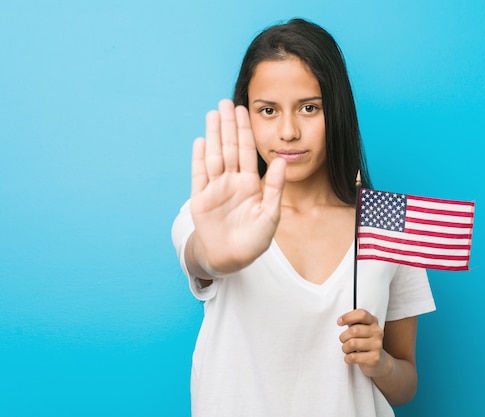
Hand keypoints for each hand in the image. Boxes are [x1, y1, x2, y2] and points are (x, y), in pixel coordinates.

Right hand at [190, 99, 285, 273]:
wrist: (231, 258)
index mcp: (251, 184)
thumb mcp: (270, 215)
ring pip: (214, 156)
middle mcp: (232, 181)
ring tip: (212, 114)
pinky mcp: (201, 199)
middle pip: (230, 148)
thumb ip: (275, 188)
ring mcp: (215, 188)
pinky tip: (201, 141)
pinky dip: (199, 158)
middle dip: (228, 126)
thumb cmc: (254, 239)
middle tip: (225, 102)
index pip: (248, 152)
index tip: (243, 111)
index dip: (245, 131)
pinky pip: (199, 174)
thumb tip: (281, 160)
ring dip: (214, 135)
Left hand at [337, 309, 390, 377]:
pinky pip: (353, 357)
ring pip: (352, 344)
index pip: (361, 314)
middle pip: (354, 330)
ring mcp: (377, 345)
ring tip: (348, 349)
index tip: (340, 322)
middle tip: (344, 340)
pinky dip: (347, 358)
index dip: (348, 317)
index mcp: (373, 322)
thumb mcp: (361, 329)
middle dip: (343, 336)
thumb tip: (341, 320)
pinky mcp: (374, 359)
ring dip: (345, 348)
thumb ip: (353, 322)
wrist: (380, 361)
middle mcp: (377, 332)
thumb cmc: (366, 342)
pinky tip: (351, 357)